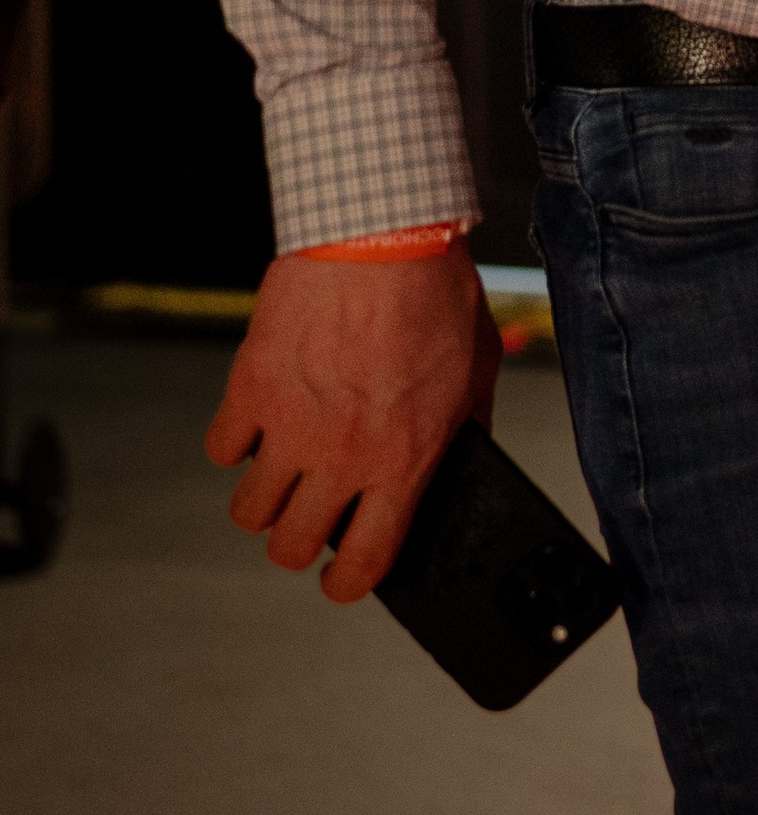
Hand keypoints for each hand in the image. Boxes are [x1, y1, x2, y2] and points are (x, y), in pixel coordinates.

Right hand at [205, 245, 500, 602]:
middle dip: (299, 541)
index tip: (342, 578)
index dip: (348, 584)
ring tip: (284, 466)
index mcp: (403, 460)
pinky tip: (262, 416)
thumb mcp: (477, 367)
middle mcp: (342, 455)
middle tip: (311, 512)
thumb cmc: (436, 291)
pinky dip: (236, 439)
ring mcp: (291, 426)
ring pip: (248, 511)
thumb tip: (462, 459)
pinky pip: (222, 448)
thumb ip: (466, 424)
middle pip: (289, 548)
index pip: (364, 562)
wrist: (382, 230)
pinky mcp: (251, 388)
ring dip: (264, 496)